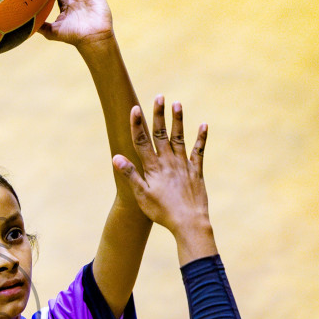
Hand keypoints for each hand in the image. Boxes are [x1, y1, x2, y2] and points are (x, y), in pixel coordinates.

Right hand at [112, 97, 211, 244]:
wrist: (188, 222)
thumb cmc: (162, 212)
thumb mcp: (141, 195)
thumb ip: (130, 174)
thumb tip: (115, 157)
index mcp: (153, 167)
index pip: (142, 141)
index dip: (137, 124)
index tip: (135, 108)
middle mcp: (168, 162)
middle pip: (161, 134)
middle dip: (158, 114)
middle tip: (159, 96)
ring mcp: (183, 165)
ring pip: (179, 138)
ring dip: (178, 121)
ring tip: (177, 104)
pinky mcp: (196, 171)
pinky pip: (198, 151)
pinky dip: (201, 138)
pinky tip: (203, 125)